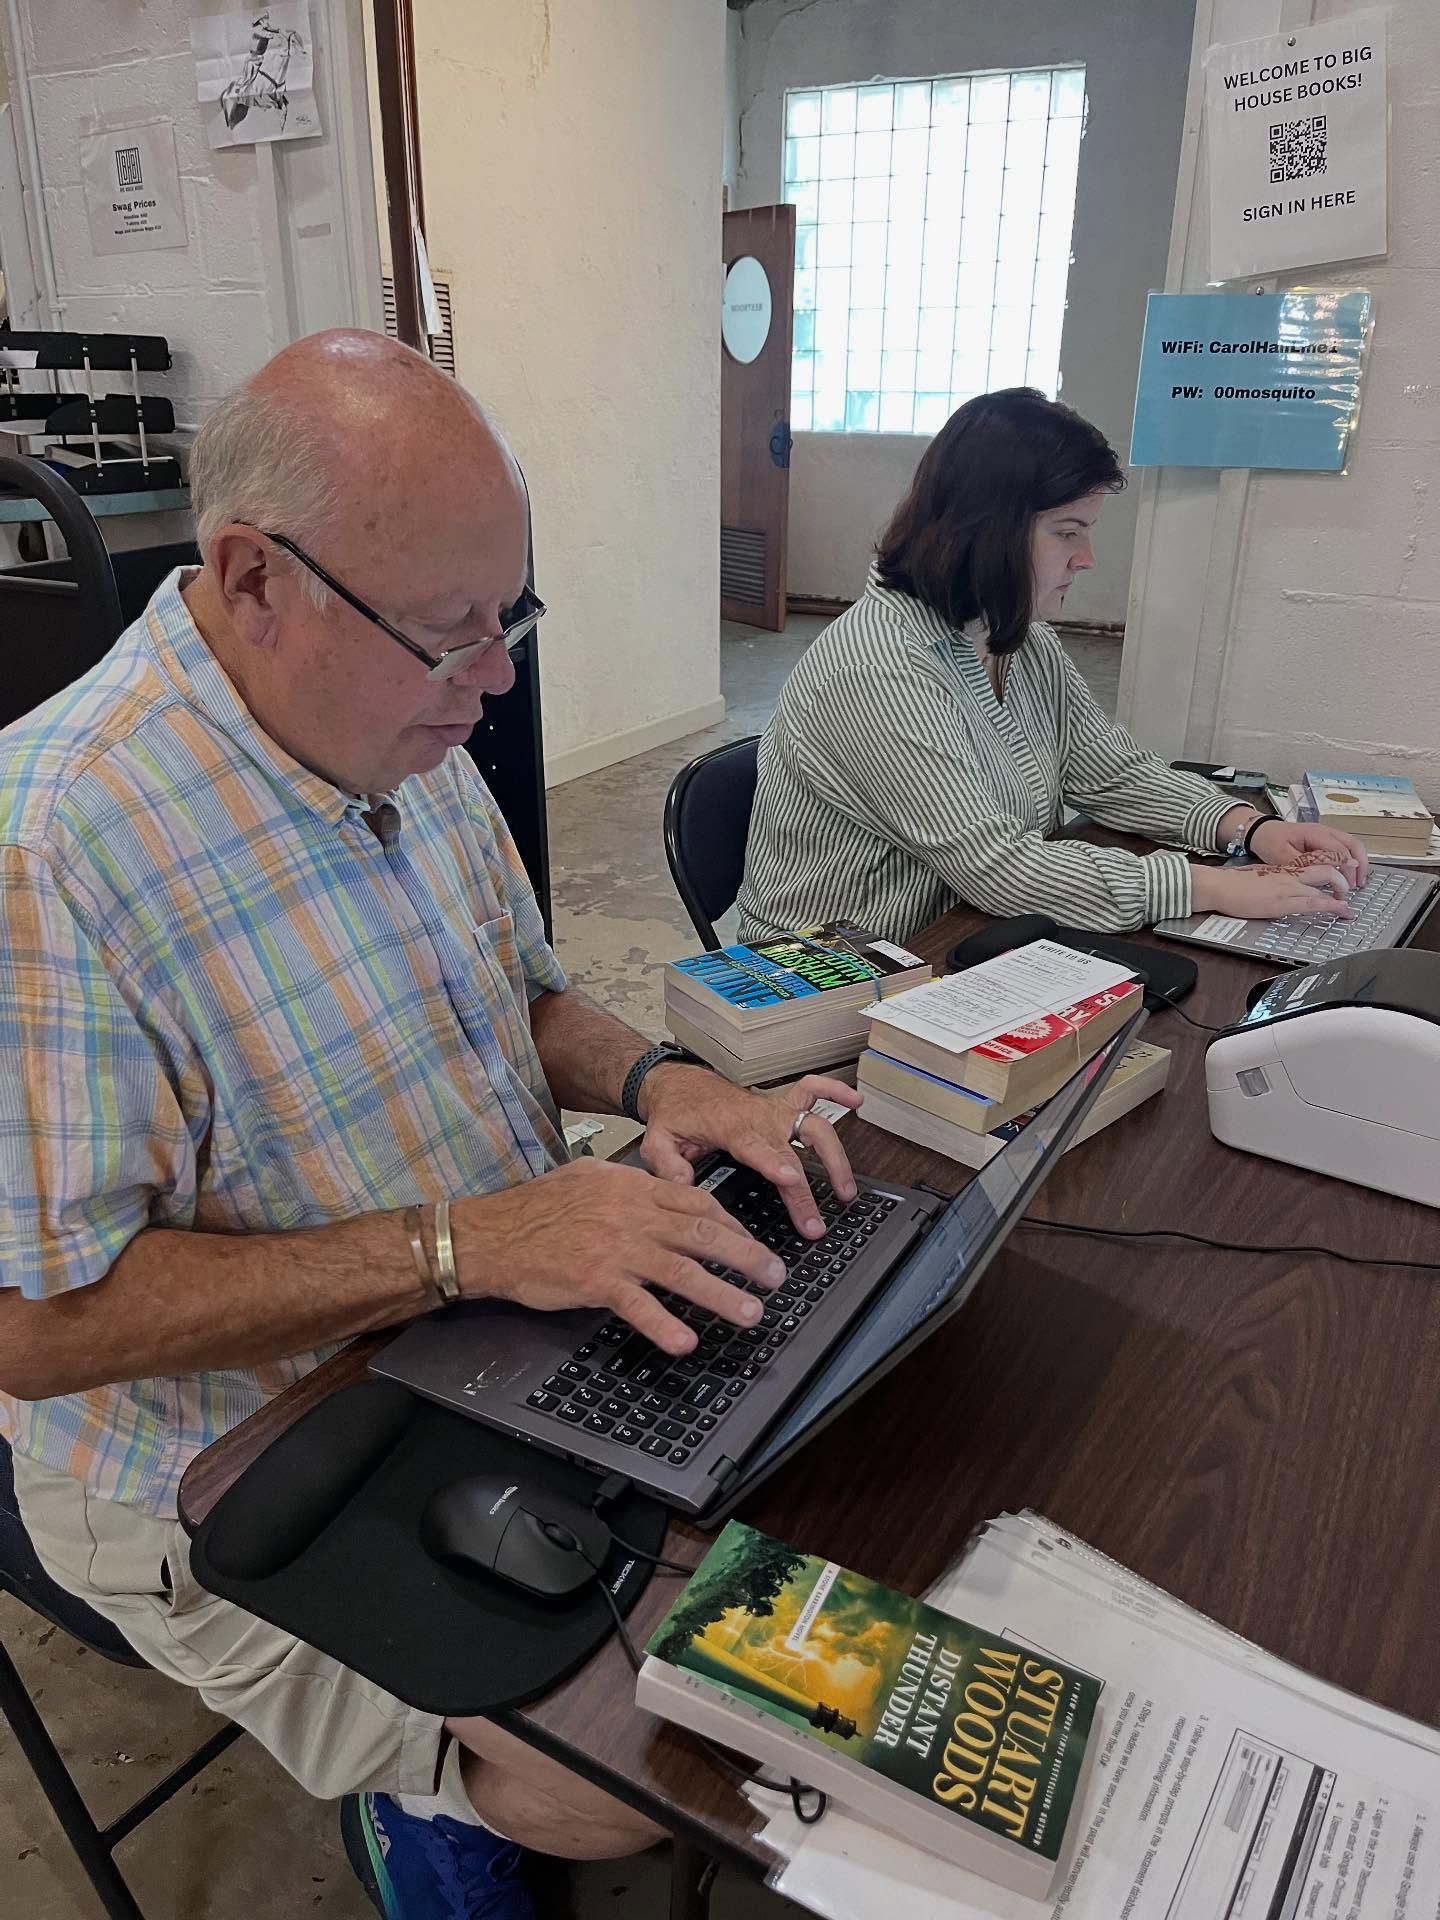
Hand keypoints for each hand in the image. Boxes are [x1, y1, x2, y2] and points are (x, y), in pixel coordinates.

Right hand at [450, 1159, 787, 1355]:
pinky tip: (686, 1341)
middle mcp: (632, 1215)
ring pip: (682, 1271)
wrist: (493, 1233)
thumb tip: (660, 1185)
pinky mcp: (596, 1281)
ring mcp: (616, 1249)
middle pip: (703, 1235)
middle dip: (746, 1256)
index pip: (697, 1202)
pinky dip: (664, 1324)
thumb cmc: (536, 1207)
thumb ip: (629, 1182)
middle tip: (775, 1274)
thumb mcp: (587, 1176)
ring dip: (722, 1294)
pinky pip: (638, 1306)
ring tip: (751, 1312)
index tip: (751, 1240)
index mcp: (633, 1187)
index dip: (732, 1223)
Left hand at [636, 1064, 861, 1239]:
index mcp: (729, 1126)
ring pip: (813, 1126)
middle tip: (815, 1223)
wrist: (676, 1084)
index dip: (776, 1163)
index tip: (792, 1180)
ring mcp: (772, 1109)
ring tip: (846, 1192)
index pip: (757, 1146)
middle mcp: (757, 1116)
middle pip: (791, 1151)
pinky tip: (856, 1102)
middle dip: (807, 1188)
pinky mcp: (779, 1104)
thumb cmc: (672, 1113)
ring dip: (834, 1156)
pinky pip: (812, 1091)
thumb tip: (681, 1186)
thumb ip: (666, 1163)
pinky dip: (835, 1091)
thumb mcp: (657, 1140)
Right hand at [1191, 861, 1352, 920]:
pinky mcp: (1282, 902)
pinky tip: (1341, 910)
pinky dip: (1331, 906)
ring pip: (1325, 885)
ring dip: (1341, 896)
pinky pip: (1313, 902)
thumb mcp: (1258, 878)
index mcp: (1283, 869)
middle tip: (1347, 892)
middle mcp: (1290, 875)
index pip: (1314, 863)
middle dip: (1343, 880)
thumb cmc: (1231, 884)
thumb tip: (1280, 890)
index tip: (1341, 875)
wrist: (1218, 885)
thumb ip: (1274, 882)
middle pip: (1326, 869)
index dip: (1332, 868)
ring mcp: (1287, 887)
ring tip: (1347, 908)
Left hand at [1246, 819, 1368, 888]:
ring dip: (1358, 862)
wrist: (1261, 832)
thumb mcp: (1283, 856)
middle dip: (1360, 865)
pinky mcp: (1325, 839)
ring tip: (1358, 881)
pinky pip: (1345, 847)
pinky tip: (1349, 873)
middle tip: (1358, 884)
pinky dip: (1351, 860)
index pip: (1339, 850)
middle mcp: (1324, 831)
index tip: (1349, 882)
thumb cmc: (1270, 842)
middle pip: (1353, 844)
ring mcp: (1327, 833)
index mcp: (1314, 833)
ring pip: (1352, 845)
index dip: (1347, 867)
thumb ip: (1305, 863)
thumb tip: (1326, 870)